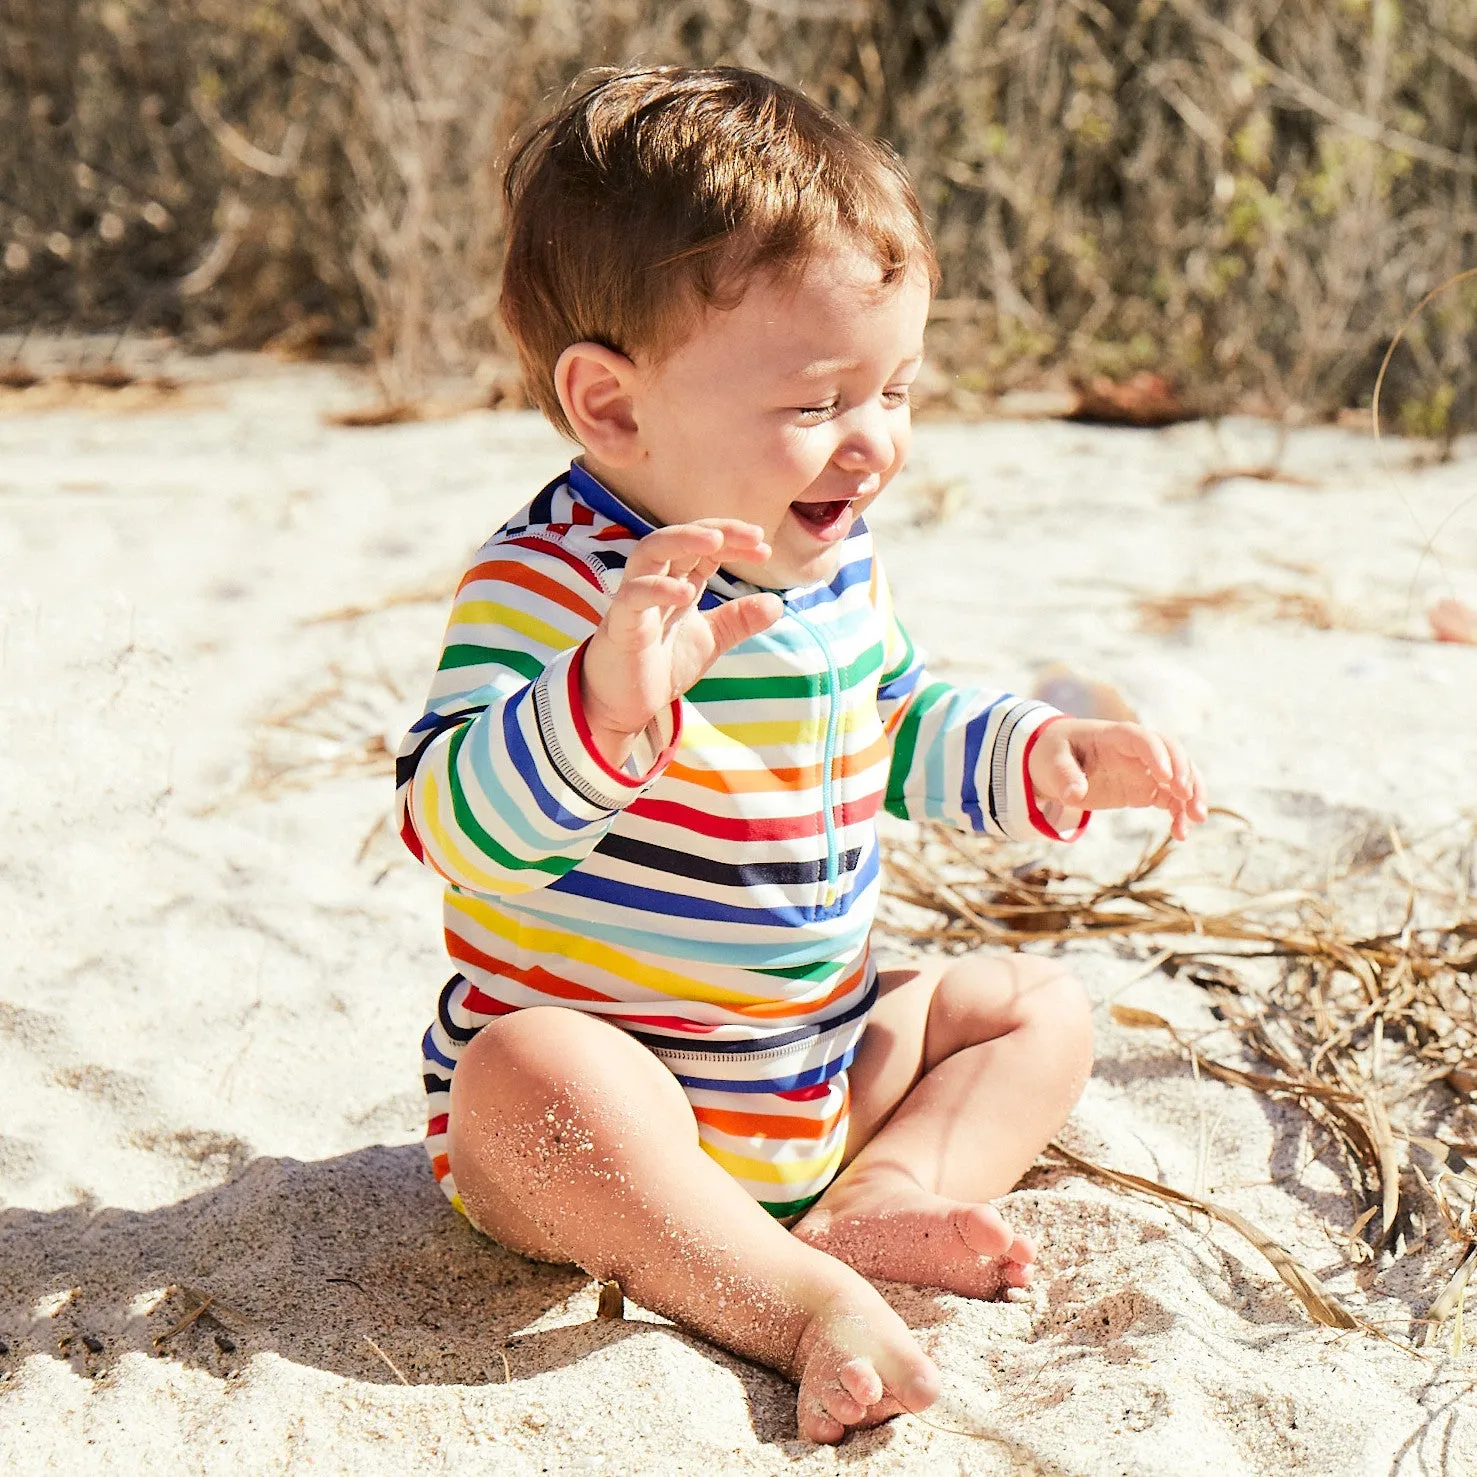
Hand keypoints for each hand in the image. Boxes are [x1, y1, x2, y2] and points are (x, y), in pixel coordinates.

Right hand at [581, 520, 782, 767]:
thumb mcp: (710, 640)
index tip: (765, 548)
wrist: (622, 704)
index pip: (705, 548)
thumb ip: (738, 620)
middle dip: (716, 531)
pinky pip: (633, 596)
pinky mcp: (620, 624)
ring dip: (683, 540)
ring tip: (716, 541)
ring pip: (650, 551)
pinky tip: (686, 593)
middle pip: (680, 538)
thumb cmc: (660, 666)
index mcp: (677, 582)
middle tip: (754, 535)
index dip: (734, 541)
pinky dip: (659, 589)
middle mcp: (654, 582)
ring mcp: (634, 599)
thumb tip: (777, 602)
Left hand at [1027, 718, 1207, 840]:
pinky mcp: (1146, 788)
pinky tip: (1180, 834)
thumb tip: (1075, 794)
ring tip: (1197, 819)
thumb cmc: (1054, 754)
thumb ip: (1064, 776)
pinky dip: (1180, 813)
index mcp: (1113, 736)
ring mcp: (1145, 769)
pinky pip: (1171, 798)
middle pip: (1172, 752)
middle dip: (1185, 772)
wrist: (1056, 762)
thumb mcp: (1050, 762)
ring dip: (1193, 795)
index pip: (1142, 738)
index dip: (1156, 755)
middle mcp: (1136, 750)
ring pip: (1180, 775)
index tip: (1165, 778)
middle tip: (1187, 798)